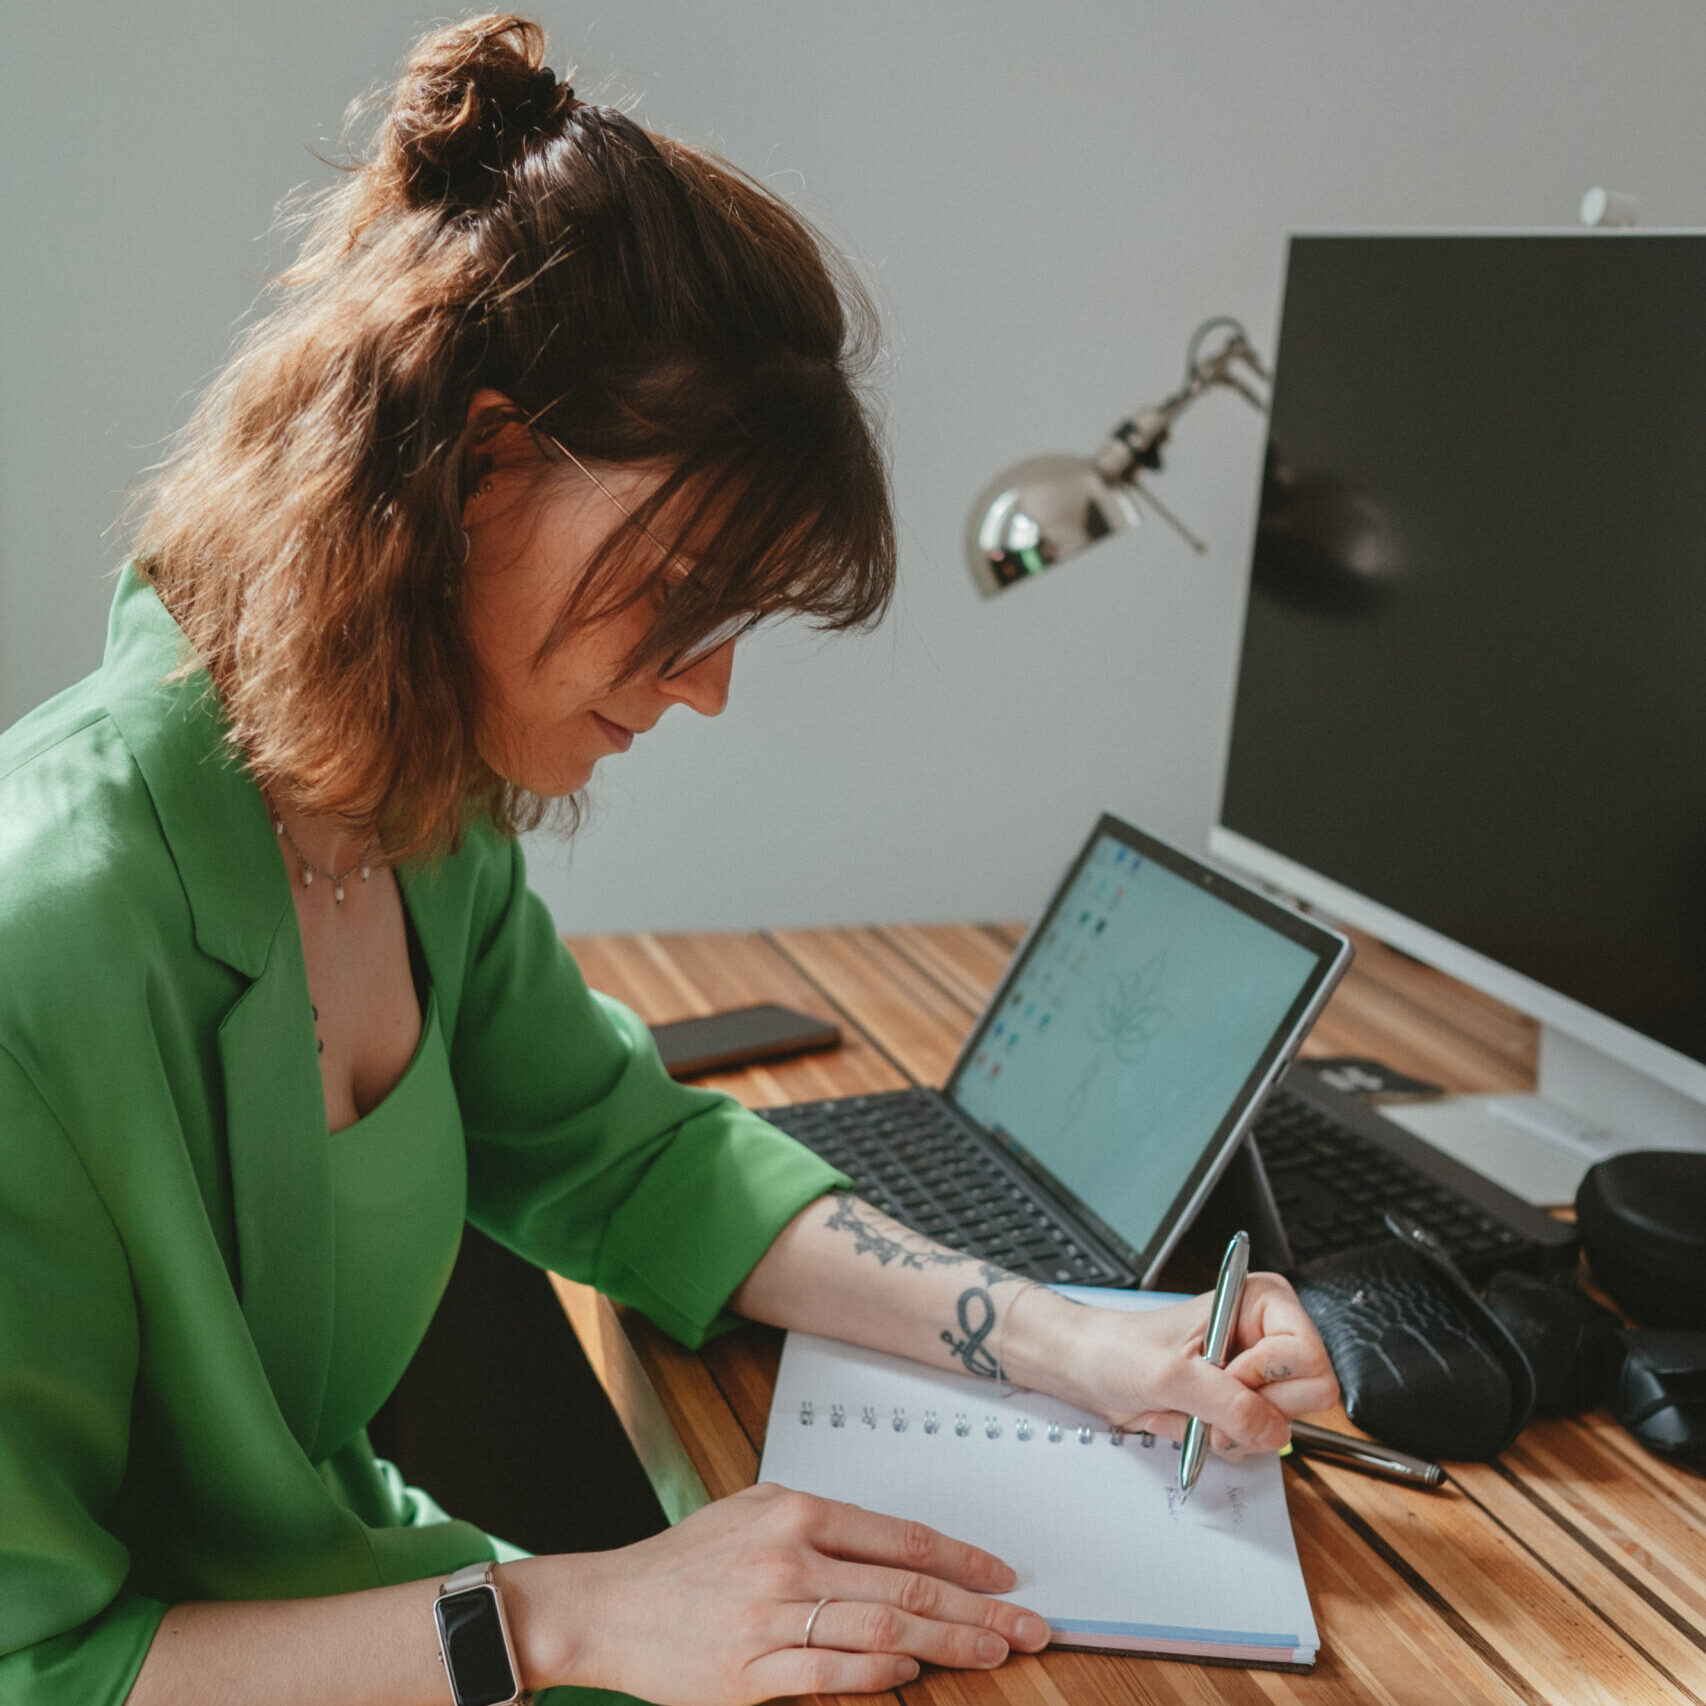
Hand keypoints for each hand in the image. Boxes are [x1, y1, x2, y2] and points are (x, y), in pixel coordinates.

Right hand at [508, 1482, 1050, 1704]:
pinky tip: (913, 1672)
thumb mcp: (753, 1512)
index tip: (1003, 1578)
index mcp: (793, 1511)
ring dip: (948, 1644)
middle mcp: (788, 1559)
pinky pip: (833, 1674)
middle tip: (1028, 1626)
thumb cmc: (685, 1560)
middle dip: (978, 1609)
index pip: (900, 1536)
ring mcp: (771, 1618)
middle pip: (905, 1585)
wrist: (608, 1606)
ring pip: (882, 1629)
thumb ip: (821, 1526)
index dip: (962, 1560)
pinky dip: (881, 1673)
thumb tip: (898, 1555)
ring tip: (992, 1652)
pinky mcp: (750, 1674)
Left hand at [1059, 1272, 1338, 1453]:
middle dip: (1250, 1409)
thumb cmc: (1121, 1350)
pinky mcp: (1244, 1405)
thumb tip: (1273, 1430)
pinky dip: (1220, 1440)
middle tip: (1206, 1395)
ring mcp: (1258, 1374)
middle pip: (1308, 1396)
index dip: (1265, 1376)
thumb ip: (1225, 1402)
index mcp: (1261, 1302)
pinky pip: (1257, 1442)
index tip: (1225, 1372)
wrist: (1091, 1370)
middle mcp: (1268, 1336)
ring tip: (1191, 1408)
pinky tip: (1190, 1419)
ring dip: (1229, 1430)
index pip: (1308, 1355)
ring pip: (1282, 1426)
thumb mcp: (1170, 1374)